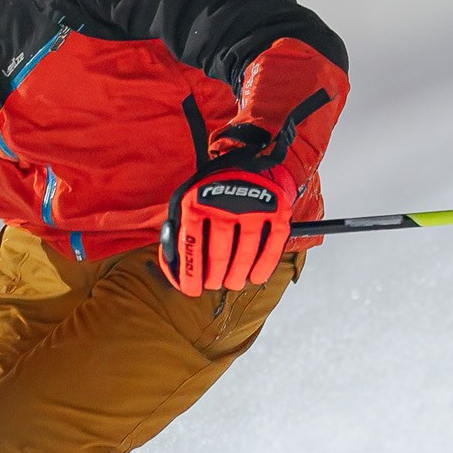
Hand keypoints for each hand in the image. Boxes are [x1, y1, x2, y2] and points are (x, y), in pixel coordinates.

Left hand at [161, 145, 297, 294]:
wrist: (248, 162)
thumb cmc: (215, 191)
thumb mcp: (190, 203)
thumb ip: (182, 232)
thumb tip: (175, 268)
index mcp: (196, 201)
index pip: (192, 245)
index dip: (191, 274)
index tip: (192, 290)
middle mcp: (224, 203)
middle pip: (219, 255)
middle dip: (215, 278)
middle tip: (214, 285)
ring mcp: (252, 206)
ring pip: (245, 254)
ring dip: (237, 276)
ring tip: (233, 283)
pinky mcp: (277, 209)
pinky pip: (272, 245)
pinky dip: (264, 265)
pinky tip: (256, 276)